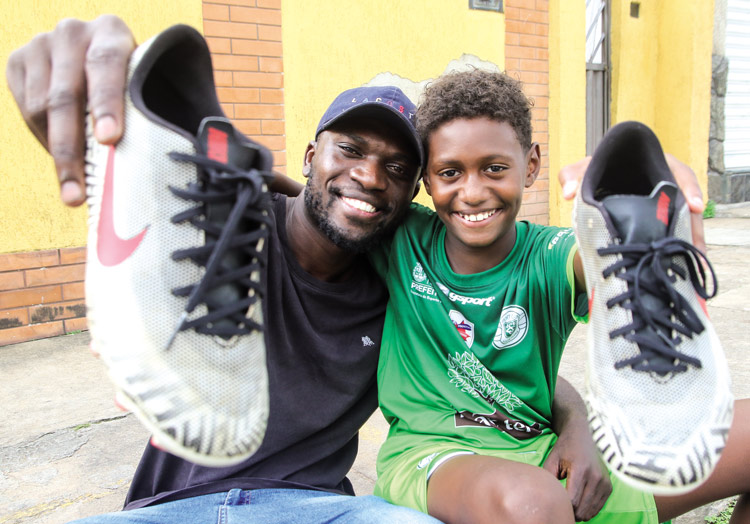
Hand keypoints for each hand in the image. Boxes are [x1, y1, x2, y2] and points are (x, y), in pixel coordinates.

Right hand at [6, 15, 135, 206]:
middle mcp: (72, 32)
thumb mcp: (146, 87)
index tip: (109, 139)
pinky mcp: (19, 61)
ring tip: (74, 191)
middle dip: (72, 149)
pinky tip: (65, 161)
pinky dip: (44, 140)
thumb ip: (148, 111)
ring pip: (41, 109)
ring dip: (58, 155)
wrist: (101, 59)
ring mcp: (41, 44)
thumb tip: (167, 159)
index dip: (107, 103)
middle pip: (66, 96)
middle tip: (77, 192)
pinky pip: (25, 110)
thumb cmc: (135, 83)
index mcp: (111, 32)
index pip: (106, 65)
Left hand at [547, 377, 611, 519]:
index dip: (563, 507)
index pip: (572, 500)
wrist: (583, 433)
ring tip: (570, 505)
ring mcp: (604, 482)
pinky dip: (589, 509)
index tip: (555, 504)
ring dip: (580, 512)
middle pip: (582, 508)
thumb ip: (548, 479)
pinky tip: (580, 503)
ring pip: (591, 510)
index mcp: (580, 470)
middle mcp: (596, 477)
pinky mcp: (609, 486)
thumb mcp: (552, 460)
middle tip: (561, 508)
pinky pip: (599, 506)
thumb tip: (546, 500)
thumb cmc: (565, 447)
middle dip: (571, 512)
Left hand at [558, 154, 706, 252]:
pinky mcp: (664, 222)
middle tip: (696, 248)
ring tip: (693, 266)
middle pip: (689, 205)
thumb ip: (572, 176)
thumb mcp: (583, 171)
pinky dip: (677, 251)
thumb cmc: (594, 173)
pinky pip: (675, 236)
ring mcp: (668, 205)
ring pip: (686, 224)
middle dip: (695, 227)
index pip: (680, 173)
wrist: (596, 188)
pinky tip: (681, 268)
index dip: (690, 190)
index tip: (696, 207)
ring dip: (690, 244)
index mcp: (655, 164)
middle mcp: (667, 184)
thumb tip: (570, 193)